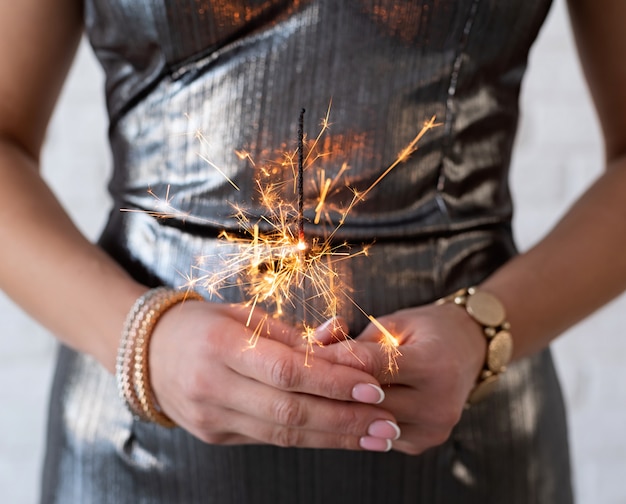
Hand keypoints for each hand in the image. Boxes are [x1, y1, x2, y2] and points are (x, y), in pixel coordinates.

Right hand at [148, 301, 400, 450]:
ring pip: (283, 434)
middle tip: (388, 423)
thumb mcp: (242, 313)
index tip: (374, 388)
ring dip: (335, 437)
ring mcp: (211, 417)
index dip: (332, 382)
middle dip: (344, 419)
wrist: (148, 353)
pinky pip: (270, 439)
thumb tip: (343, 343)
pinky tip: (341, 436)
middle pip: (289, 411)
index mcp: (219, 346)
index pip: (286, 371)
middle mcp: (212, 387)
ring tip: (376, 438)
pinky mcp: (215, 435)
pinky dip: (310, 438)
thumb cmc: (203, 324)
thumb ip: (292, 334)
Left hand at [315, 302, 485, 454]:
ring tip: (313, 390)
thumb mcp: (394, 324)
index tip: (303, 354)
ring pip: (368, 422)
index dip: (334, 360)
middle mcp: (438, 404)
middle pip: (367, 402)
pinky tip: (339, 405)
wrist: (468, 350)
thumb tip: (311, 352)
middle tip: (297, 376)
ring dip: (339, 407)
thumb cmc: (425, 330)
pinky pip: (377, 433)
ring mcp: (433, 429)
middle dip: (330, 388)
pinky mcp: (423, 442)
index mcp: (434, 365)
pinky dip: (357, 419)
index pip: (371, 366)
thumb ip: (357, 342)